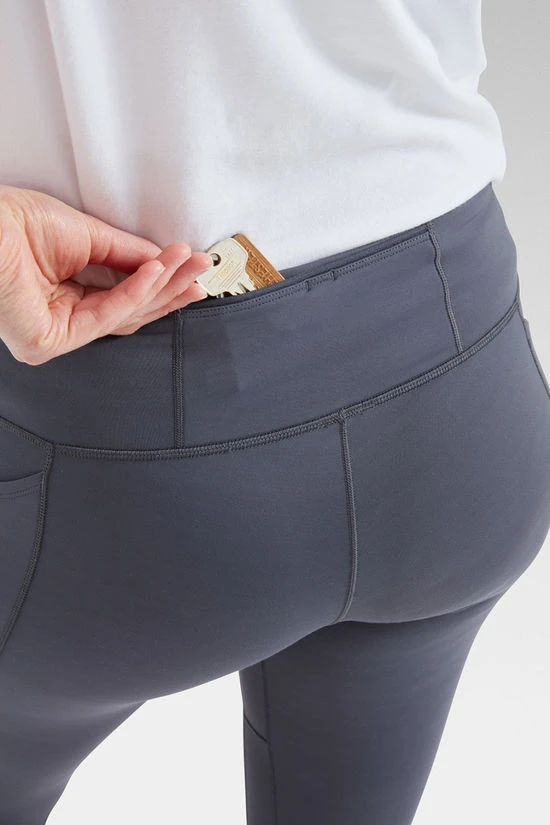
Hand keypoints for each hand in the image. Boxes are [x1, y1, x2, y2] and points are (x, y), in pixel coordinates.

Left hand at [0, 184, 213, 364]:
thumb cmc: (14, 223)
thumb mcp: (86, 233)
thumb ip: (126, 252)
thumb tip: (162, 260)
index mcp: (66, 292)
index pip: (122, 294)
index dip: (159, 279)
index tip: (189, 262)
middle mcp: (62, 317)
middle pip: (129, 309)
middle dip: (170, 287)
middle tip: (201, 268)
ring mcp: (56, 332)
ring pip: (123, 316)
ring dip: (161, 288)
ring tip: (188, 265)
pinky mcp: (49, 342)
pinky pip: (105, 317)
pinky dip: (135, 293)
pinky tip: (157, 273)